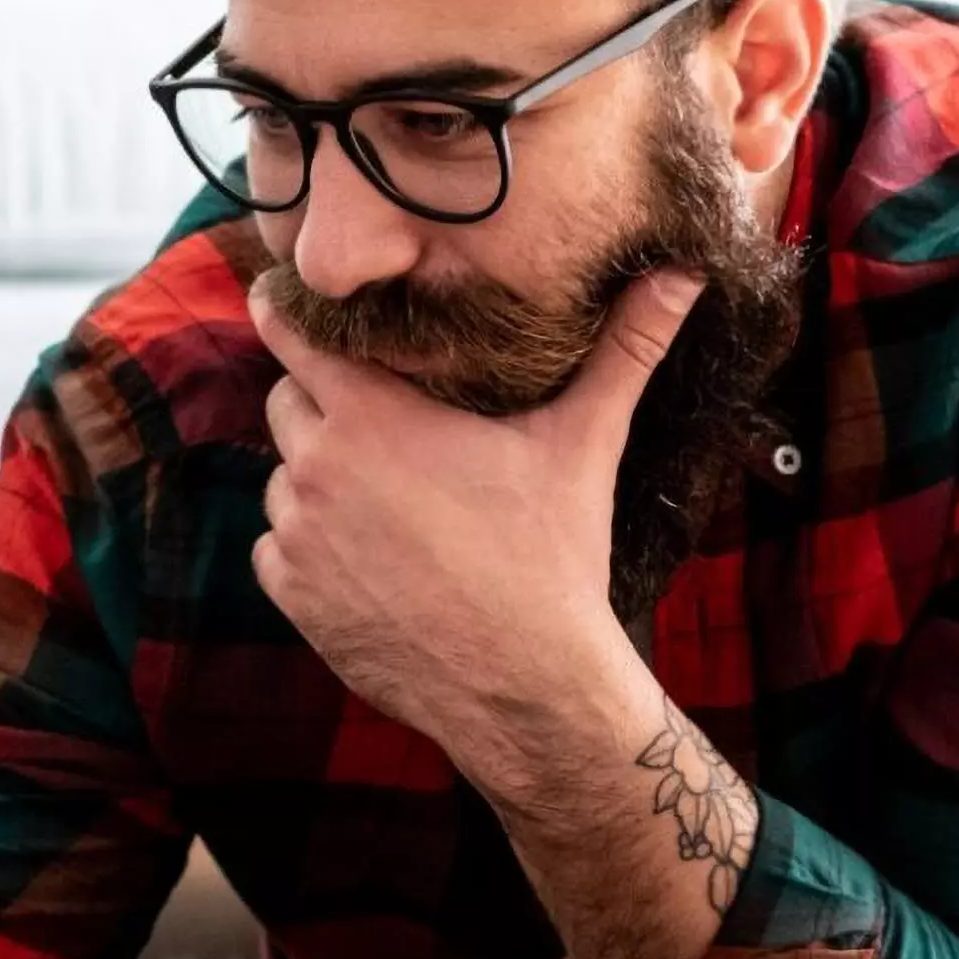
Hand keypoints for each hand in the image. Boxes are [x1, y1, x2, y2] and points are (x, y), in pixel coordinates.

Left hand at [245, 265, 705, 745]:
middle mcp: (315, 467)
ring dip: (316, 479)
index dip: (288, 313)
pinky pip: (276, 547)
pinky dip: (310, 547)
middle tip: (381, 422)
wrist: (526, 685)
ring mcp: (296, 535)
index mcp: (370, 413)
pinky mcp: (290, 595)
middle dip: (322, 402)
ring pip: (282, 478)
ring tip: (389, 500)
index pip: (290, 334)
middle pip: (285, 401)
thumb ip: (623, 350)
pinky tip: (372, 557)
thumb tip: (681, 274)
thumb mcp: (583, 443)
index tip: (286, 300)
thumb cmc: (552, 556)